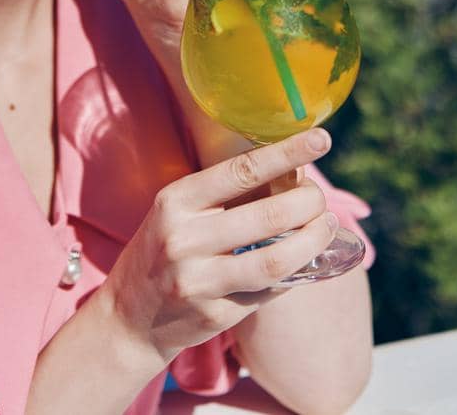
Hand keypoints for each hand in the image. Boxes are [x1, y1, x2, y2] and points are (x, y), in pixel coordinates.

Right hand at [97, 129, 335, 363]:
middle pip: (269, 216)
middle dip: (309, 203)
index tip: (320, 139)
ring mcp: (198, 282)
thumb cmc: (164, 251)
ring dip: (312, 241)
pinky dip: (293, 274)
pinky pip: (269, 291)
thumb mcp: (178, 213)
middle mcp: (184, 239)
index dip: (286, 153)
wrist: (129, 318)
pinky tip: (303, 262)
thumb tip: (291, 175)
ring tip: (326, 227)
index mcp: (176, 202)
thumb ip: (223, 197)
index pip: (241, 170)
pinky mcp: (214, 315)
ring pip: (276, 260)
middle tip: (321, 200)